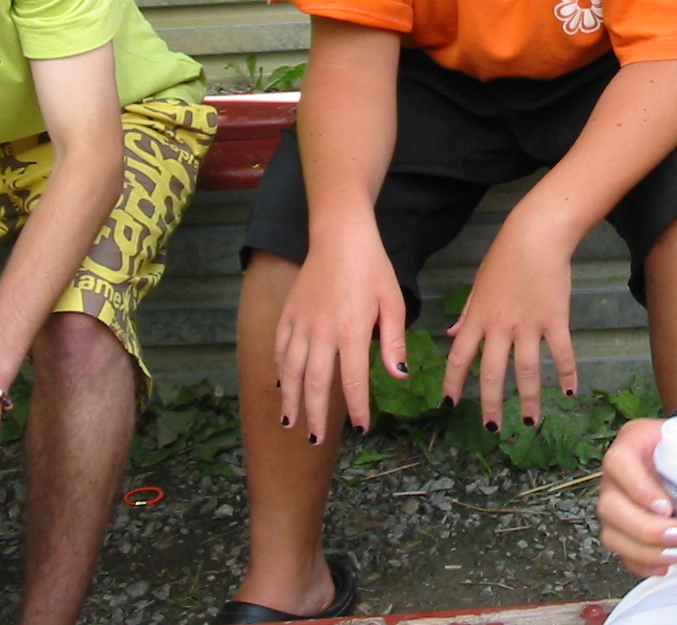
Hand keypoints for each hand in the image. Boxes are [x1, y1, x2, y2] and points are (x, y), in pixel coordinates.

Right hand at [275, 235, 406, 442]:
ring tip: (290, 424)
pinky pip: (279, 349)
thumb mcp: (393, 302)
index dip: (357, 409)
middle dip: (315, 416)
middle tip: (316, 441)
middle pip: (314, 383)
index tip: (362, 428)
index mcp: (351, 330)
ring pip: (289, 371)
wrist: (340, 236)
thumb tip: (398, 376)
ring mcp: (300, 323)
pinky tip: (281, 386)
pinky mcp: (288, 314)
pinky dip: (279, 371)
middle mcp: (322, 331)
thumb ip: (393, 342)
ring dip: (290, 400)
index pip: (353, 381)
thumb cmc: (372, 268)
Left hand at [442, 223, 575, 427]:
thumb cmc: (505, 256)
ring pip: (527, 371)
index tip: (450, 404)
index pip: (460, 357)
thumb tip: (451, 334)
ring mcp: (528, 324)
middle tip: (492, 428)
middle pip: (491, 373)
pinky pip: (561, 352)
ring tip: (532, 421)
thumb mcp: (479, 284)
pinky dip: (567, 373)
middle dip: (490, 404)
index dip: (453, 383)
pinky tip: (570, 391)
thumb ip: (466, 313)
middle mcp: (500, 325)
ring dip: (529, 399)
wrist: (536, 235)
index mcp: (478, 317)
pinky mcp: (555, 318)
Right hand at [598, 415, 676, 575]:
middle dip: (645, 529)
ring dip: (645, 551)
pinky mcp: (620, 527)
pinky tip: (667, 564)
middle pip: (610, 505)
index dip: (638, 489)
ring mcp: (615, 502)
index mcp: (633, 441)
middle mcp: (615, 474)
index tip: (667, 508)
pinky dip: (642, 562)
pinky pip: (621, 551)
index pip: (619, 463)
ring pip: (612, 533)